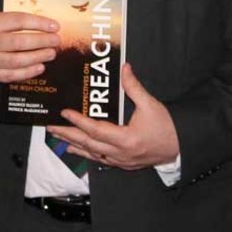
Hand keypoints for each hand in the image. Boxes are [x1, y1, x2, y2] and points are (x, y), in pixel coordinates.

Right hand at [0, 11, 59, 82]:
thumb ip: (14, 22)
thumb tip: (44, 27)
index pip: (19, 21)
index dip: (39, 24)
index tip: (55, 26)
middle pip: (20, 42)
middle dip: (42, 41)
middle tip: (56, 41)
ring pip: (18, 60)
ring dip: (38, 57)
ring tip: (51, 53)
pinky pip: (13, 74)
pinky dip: (29, 72)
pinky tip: (40, 67)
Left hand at [46, 63, 178, 170]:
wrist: (180, 147)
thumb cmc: (167, 127)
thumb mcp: (151, 105)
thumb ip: (134, 87)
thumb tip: (124, 68)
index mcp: (126, 139)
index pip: (96, 130)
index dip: (78, 121)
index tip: (64, 113)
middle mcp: (120, 153)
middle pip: (88, 144)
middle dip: (67, 134)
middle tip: (50, 127)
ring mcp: (121, 161)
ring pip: (91, 153)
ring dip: (73, 144)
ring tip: (57, 137)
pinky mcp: (123, 163)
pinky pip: (100, 159)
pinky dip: (86, 153)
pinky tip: (76, 149)